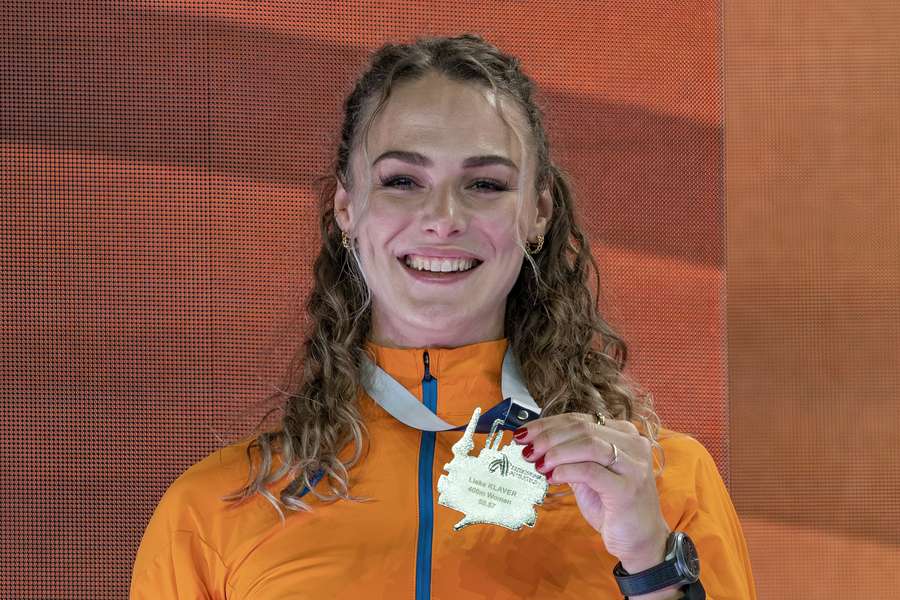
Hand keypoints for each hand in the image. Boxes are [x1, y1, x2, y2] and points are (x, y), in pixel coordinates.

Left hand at [513, 413, 670, 571]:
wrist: (640, 540)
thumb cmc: (613, 507)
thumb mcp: (588, 476)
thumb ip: (569, 457)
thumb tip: (535, 445)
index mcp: (623, 434)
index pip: (579, 419)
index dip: (547, 424)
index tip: (524, 433)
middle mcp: (633, 444)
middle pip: (582, 428)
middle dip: (548, 437)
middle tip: (527, 450)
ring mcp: (633, 465)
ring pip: (588, 444)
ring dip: (556, 452)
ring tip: (538, 464)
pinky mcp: (628, 488)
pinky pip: (590, 471)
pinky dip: (566, 470)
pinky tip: (552, 477)